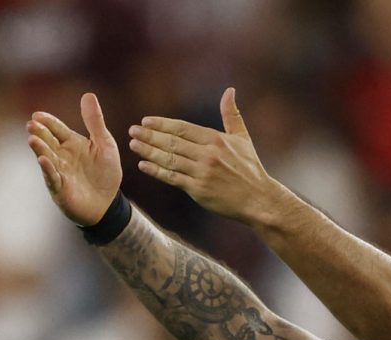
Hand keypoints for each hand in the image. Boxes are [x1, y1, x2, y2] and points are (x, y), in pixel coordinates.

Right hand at [27, 93, 121, 225]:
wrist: (108, 202)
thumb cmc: (105, 173)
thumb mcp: (104, 144)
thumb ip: (95, 122)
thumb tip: (88, 95)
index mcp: (71, 143)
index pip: (56, 129)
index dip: (48, 122)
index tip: (38, 115)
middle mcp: (61, 156)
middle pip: (48, 141)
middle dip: (39, 133)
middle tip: (31, 124)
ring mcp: (59, 171)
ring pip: (46, 157)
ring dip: (39, 149)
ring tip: (32, 139)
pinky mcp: (60, 188)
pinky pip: (52, 177)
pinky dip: (48, 169)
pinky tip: (43, 160)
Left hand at [127, 88, 285, 224]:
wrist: (258, 199)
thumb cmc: (250, 169)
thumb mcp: (243, 139)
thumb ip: (232, 115)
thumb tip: (230, 90)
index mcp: (216, 140)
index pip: (182, 128)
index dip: (162, 124)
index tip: (146, 121)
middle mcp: (207, 154)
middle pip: (172, 142)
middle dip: (150, 136)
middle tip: (132, 131)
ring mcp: (202, 173)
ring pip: (169, 159)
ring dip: (148, 151)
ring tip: (134, 145)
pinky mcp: (198, 190)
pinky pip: (172, 178)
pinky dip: (156, 171)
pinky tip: (144, 165)